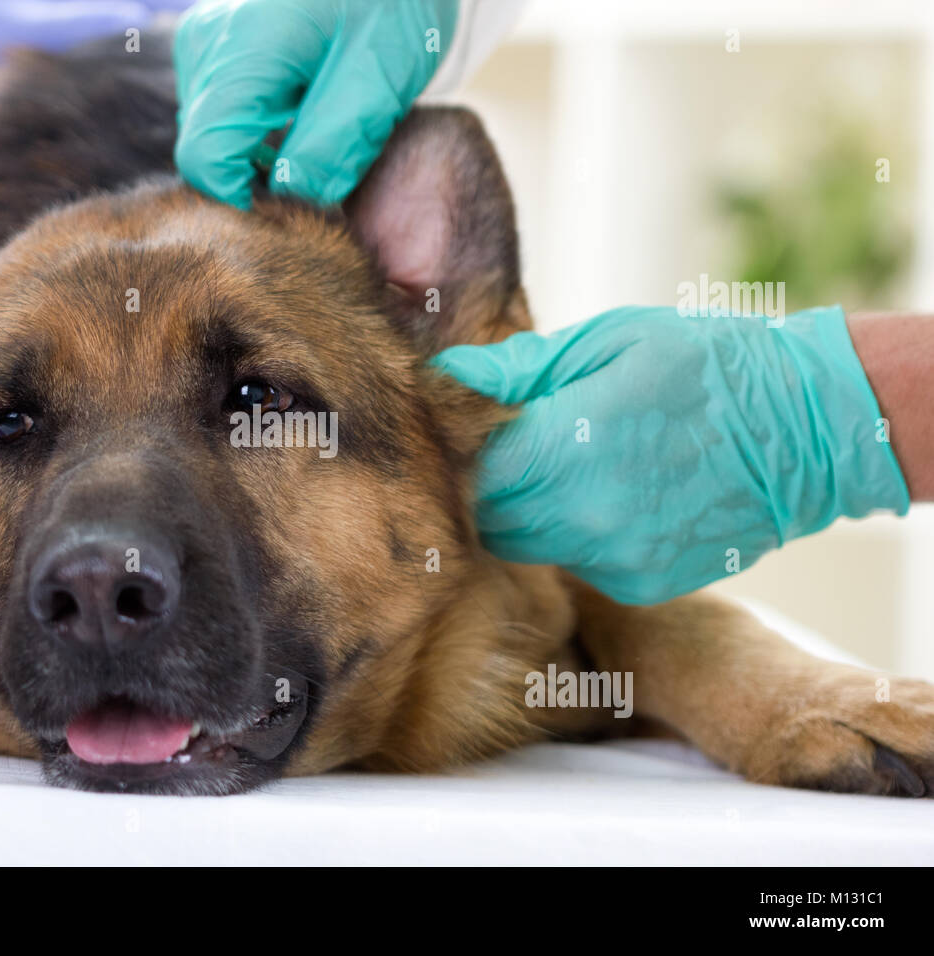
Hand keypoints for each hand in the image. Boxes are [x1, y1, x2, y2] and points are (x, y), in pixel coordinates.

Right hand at [174, 0, 460, 208]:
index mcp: (241, 47)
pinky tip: (304, 113)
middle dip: (258, 176)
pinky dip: (260, 130)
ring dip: (261, 153)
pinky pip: (223, 113)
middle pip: (205, 151)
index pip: (205, 159)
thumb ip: (331, 148)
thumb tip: (291, 200)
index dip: (243, 201)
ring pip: (213, 136)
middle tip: (324, 166)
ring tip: (321, 129)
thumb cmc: (394, 5)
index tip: (295, 213)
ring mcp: (205, 43)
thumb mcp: (377, 81)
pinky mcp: (215, 49)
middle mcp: (207, 43)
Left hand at [431, 305, 910, 604]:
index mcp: (569, 447)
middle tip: (510, 442)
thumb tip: (447, 374)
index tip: (466, 424)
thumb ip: (519, 370)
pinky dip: (573, 533)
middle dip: (484, 481)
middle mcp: (584, 517)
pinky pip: (573, 562)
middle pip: (485, 516)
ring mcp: (613, 559)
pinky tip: (611, 492)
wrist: (809, 429)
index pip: (468, 468)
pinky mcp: (640, 584)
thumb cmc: (705, 365)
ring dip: (524, 509)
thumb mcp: (609, 342)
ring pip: (523, 545)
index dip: (458, 448)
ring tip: (563, 462)